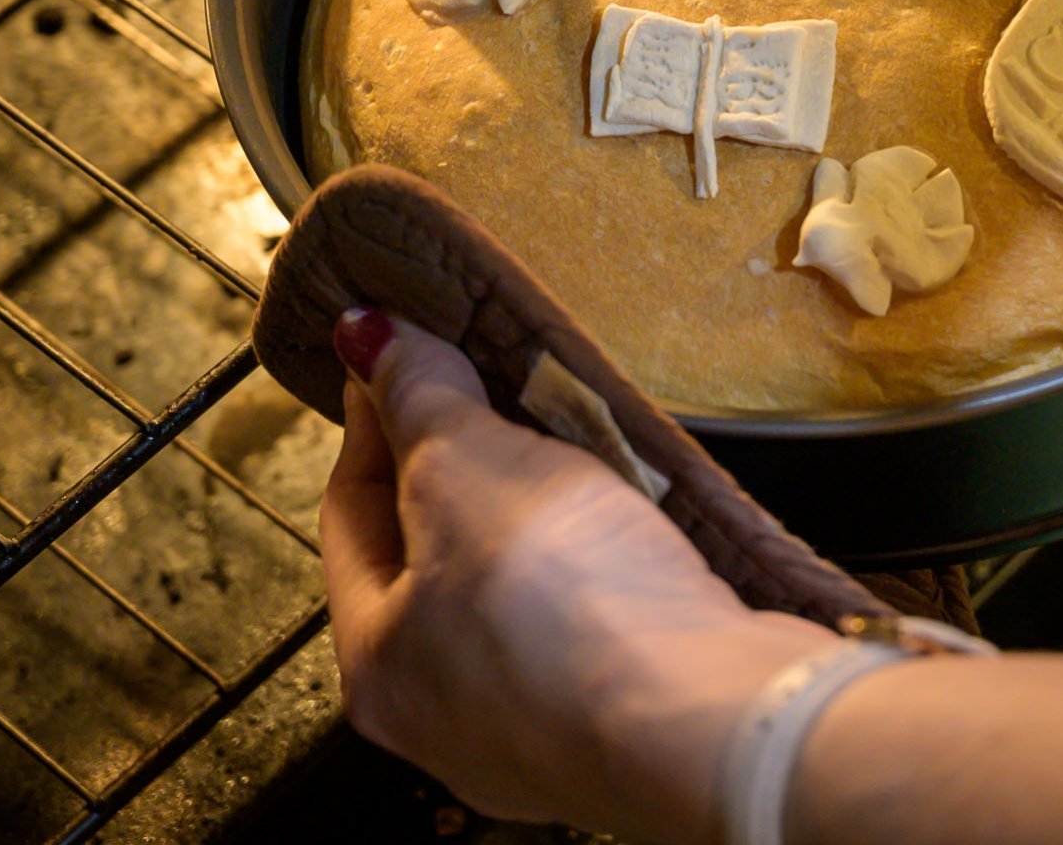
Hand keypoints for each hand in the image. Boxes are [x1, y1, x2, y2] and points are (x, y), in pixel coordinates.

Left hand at [320, 308, 831, 838]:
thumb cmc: (568, 606)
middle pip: (439, 555)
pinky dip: (612, 563)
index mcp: (376, 663)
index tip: (410, 355)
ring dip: (552, 516)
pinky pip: (601, 617)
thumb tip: (366, 335)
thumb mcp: (470, 465)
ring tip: (585, 451)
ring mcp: (542, 726)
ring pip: (525, 590)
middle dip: (475, 467)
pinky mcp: (631, 715)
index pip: (351, 510)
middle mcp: (444, 715)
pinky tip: (639, 525)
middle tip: (509, 395)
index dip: (380, 417)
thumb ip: (419, 396)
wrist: (711, 714)